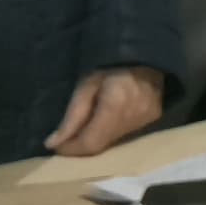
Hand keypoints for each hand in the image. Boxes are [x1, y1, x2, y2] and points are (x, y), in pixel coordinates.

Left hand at [45, 67, 167, 157]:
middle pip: (101, 145)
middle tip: (65, 138)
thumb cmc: (110, 65)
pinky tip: (104, 120)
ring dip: (94, 138)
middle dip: (79, 145)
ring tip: (83, 128)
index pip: (90, 142)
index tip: (54, 146)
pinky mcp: (153, 120)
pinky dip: (109, 132)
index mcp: (115, 106)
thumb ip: (72, 116)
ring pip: (112, 142)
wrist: (145, 55)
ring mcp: (146, 120)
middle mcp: (133, 117)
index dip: (71, 149)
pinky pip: (124, 134)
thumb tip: (52, 144)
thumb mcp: (86, 85)